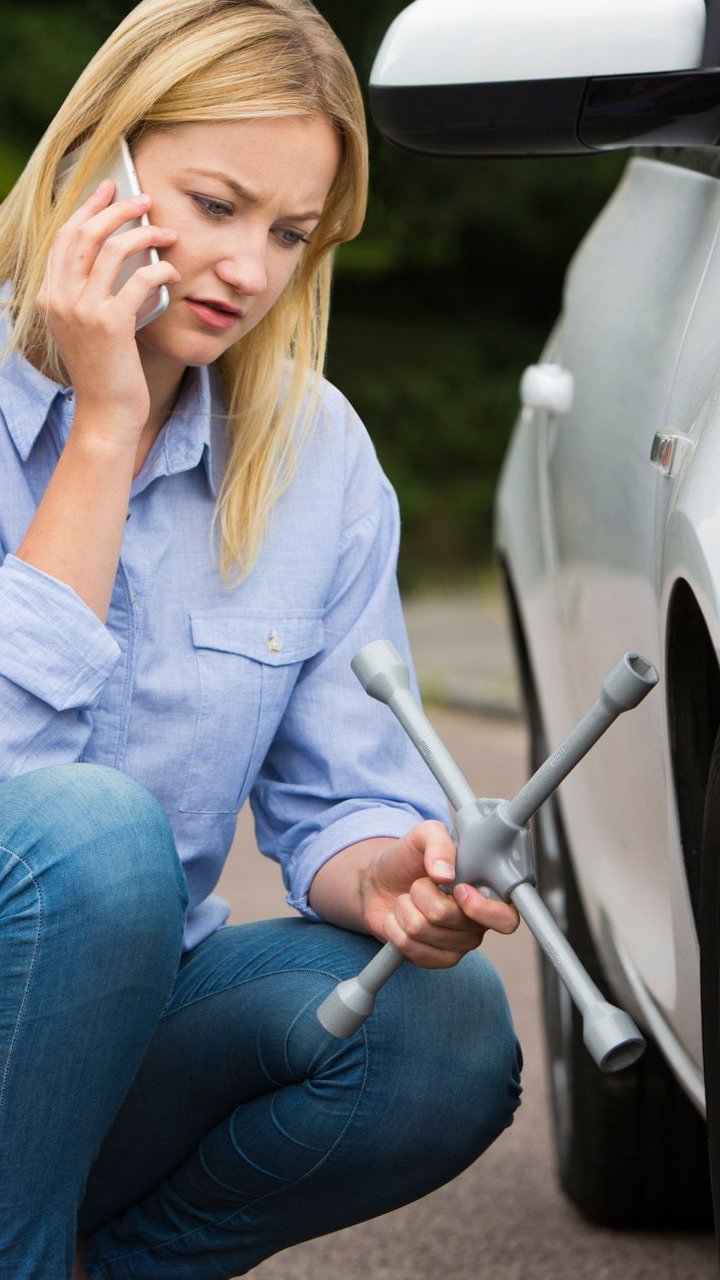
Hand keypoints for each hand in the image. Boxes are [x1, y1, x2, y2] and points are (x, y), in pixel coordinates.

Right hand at [35, 179, 180, 442]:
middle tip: (145, 200)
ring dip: (145, 235)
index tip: (109, 189)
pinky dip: (160, 271)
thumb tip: (120, 255)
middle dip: (117, 209)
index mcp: (49, 297)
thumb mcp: (86, 329)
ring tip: (168, 233)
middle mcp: (59, 300)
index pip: (64, 238)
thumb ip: (90, 295)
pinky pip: (139, 281)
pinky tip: (173, 272)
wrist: (105, 414)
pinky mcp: (110, 325)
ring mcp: (82, 311)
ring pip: (112, 251)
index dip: (88, 208)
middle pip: (85, 234)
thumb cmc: (105, 373)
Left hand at [360, 820, 519, 968]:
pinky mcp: (433, 959)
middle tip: (421, 883)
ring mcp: (456, 945)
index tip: (459, 890)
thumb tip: (445, 874)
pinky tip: (400, 918)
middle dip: (421, 893)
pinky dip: (394, 928)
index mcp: (486, 894)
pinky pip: (409, 948)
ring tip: (409, 899)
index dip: (484, 910)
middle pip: (446, 916)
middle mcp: (476, 924)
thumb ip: (438, 842)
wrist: (379, 882)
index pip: (506, 918)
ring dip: (404, 908)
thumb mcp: (423, 835)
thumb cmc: (408, 859)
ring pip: (421, 929)